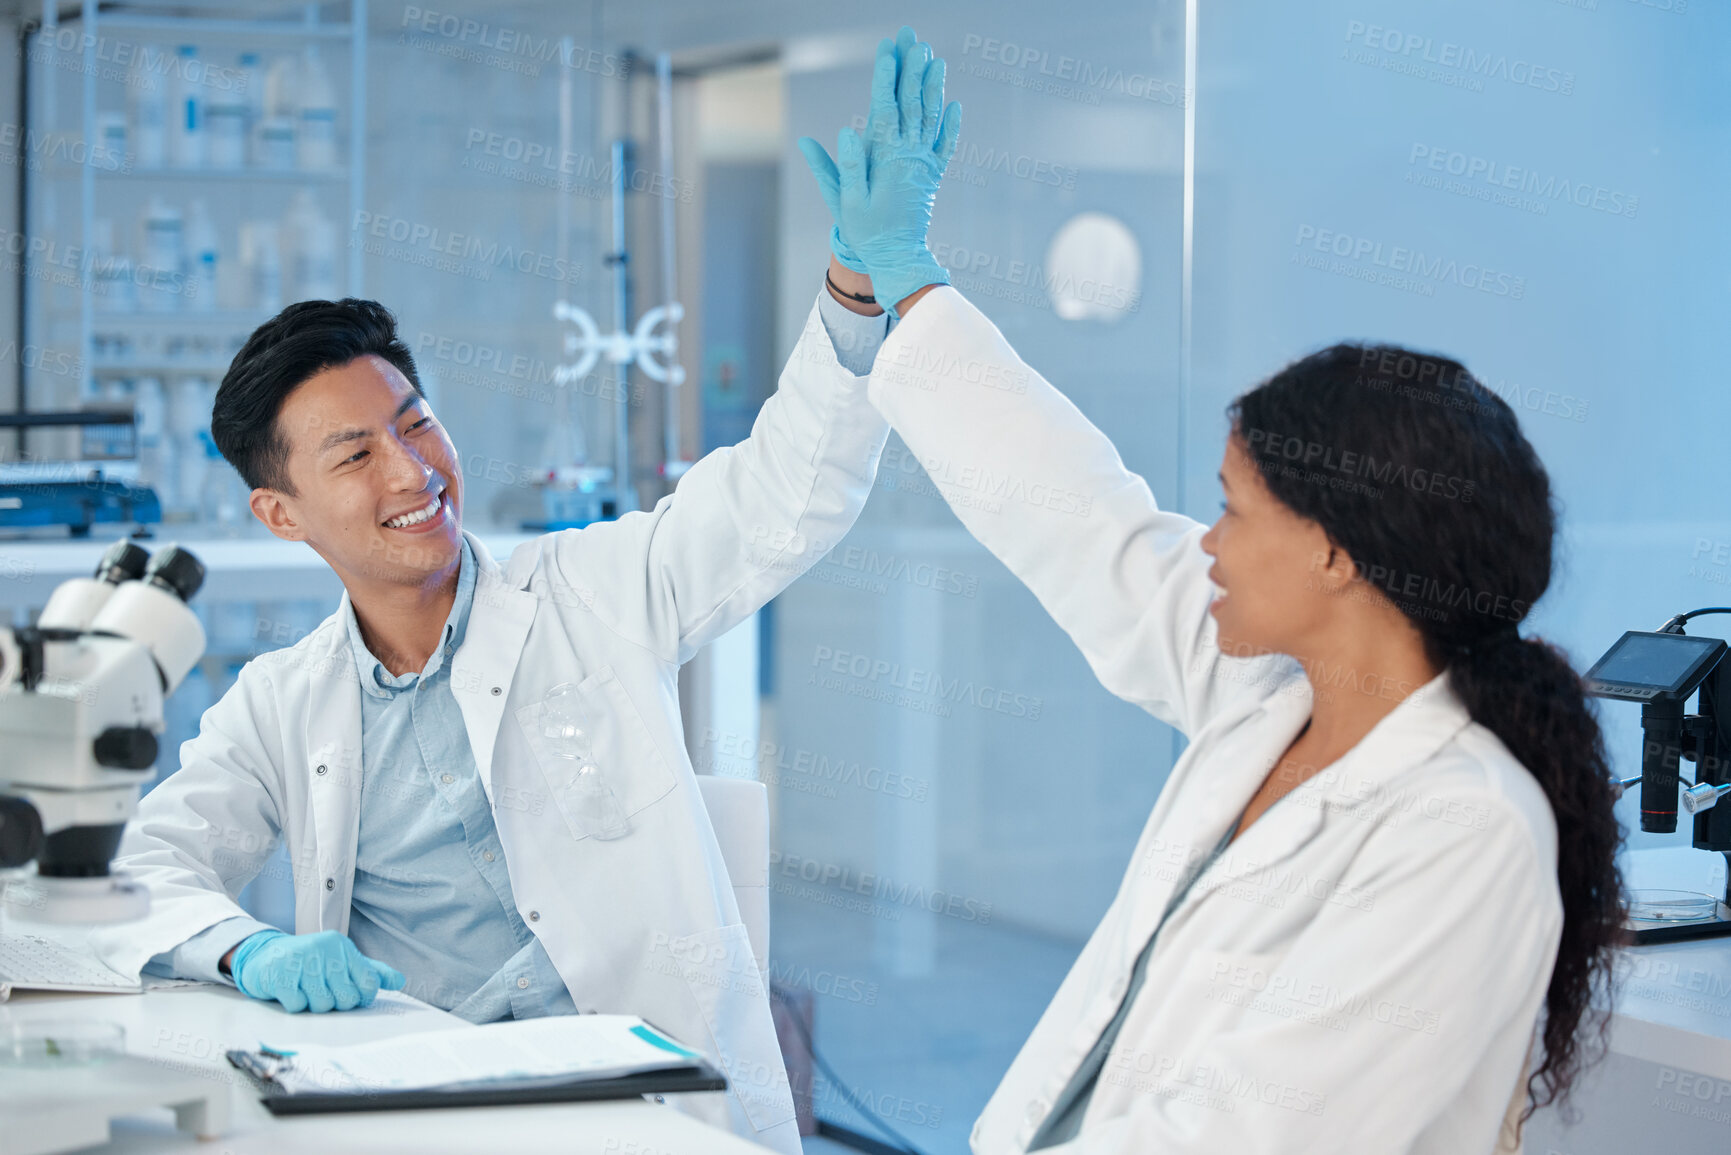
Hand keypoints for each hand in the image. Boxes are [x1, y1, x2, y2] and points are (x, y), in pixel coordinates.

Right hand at [229, 929, 405, 1012]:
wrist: (263, 955)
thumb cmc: (308, 963)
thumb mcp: (341, 962)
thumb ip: (370, 972)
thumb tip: (400, 981)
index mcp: (342, 946)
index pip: (369, 984)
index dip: (360, 998)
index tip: (347, 995)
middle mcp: (324, 948)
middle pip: (346, 998)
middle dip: (334, 1003)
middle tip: (321, 992)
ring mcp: (301, 959)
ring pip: (322, 1004)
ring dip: (313, 1005)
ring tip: (304, 990)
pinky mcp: (279, 973)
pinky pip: (298, 1005)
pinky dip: (294, 1004)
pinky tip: (289, 991)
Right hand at [799, 25, 961, 316]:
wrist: (898, 257)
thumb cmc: (866, 231)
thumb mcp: (845, 201)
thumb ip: (842, 167)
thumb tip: (844, 132)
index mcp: (885, 158)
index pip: (885, 108)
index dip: (886, 77)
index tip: (887, 50)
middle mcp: (909, 155)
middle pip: (911, 103)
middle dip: (911, 68)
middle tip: (913, 38)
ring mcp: (924, 163)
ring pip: (931, 117)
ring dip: (932, 86)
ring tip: (935, 58)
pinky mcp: (932, 175)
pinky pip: (945, 145)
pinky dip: (951, 124)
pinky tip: (954, 104)